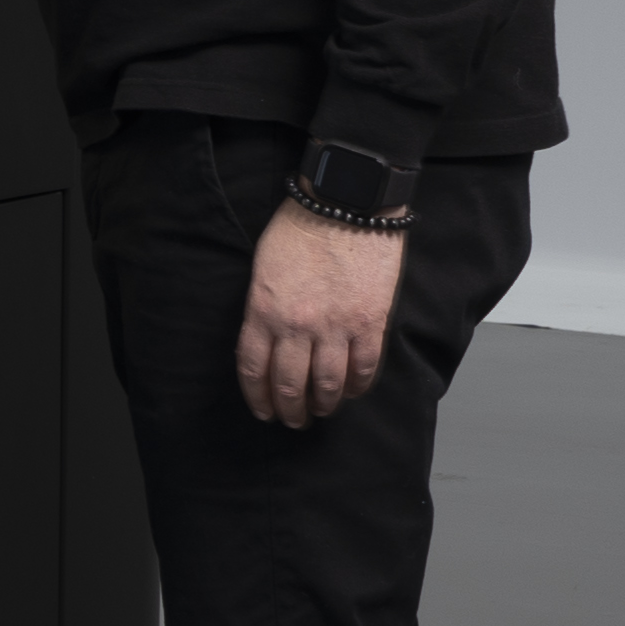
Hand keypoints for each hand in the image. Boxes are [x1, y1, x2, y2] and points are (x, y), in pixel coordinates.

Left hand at [236, 204, 407, 429]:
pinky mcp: (370, 323)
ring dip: (322, 405)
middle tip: (293, 420)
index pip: (253, 368)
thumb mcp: (262, 268)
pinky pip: (364, 368)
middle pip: (289, 384)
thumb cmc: (300, 229)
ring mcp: (336, 327)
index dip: (257, 397)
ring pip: (327, 385)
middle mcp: (297, 325)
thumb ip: (262, 309)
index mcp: (263, 310)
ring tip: (321, 412)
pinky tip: (350, 393)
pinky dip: (356, 387)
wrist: (346, 205)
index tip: (263, 411)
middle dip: (289, 410)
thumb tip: (267, 342)